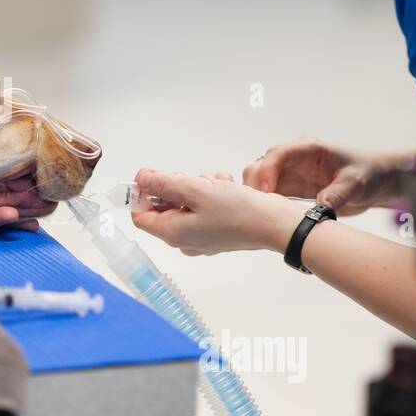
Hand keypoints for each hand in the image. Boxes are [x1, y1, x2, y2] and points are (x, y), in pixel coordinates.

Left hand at [131, 168, 304, 256]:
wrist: (275, 224)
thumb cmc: (237, 211)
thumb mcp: (195, 190)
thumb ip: (164, 183)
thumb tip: (140, 178)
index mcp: (173, 233)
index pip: (140, 215)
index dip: (142, 193)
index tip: (154, 177)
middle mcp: (184, 239)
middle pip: (164, 206)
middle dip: (176, 186)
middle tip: (193, 178)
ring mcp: (202, 236)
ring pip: (186, 203)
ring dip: (197, 186)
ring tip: (215, 182)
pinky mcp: (218, 230)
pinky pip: (204, 207)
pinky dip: (211, 193)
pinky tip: (225, 186)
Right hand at [241, 138, 413, 214]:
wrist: (378, 182)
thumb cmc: (369, 173)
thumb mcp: (356, 182)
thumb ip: (338, 193)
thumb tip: (322, 206)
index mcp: (309, 149)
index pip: (278, 154)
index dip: (267, 171)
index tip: (265, 191)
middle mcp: (296, 159)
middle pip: (262, 165)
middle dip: (256, 183)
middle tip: (260, 206)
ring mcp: (293, 173)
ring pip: (262, 180)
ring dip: (259, 195)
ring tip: (263, 213)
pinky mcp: (293, 188)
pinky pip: (272, 194)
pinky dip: (266, 203)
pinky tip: (270, 216)